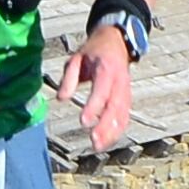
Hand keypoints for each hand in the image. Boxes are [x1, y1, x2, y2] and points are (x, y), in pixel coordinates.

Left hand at [70, 25, 136, 154]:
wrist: (116, 41)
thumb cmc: (93, 51)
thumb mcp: (77, 58)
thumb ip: (69, 78)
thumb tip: (61, 99)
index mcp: (106, 69)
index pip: (102, 90)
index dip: (94, 107)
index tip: (83, 122)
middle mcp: (119, 81)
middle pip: (115, 107)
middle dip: (105, 126)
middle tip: (93, 141)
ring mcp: (125, 91)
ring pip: (122, 115)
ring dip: (112, 133)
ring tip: (98, 147)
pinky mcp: (127, 98)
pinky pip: (125, 116)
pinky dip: (117, 130)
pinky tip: (106, 141)